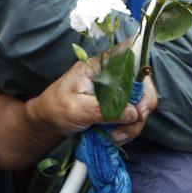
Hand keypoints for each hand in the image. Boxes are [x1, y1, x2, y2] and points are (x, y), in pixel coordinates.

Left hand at [29, 59, 152, 139]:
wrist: (49, 120)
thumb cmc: (57, 108)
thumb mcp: (76, 109)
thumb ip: (103, 110)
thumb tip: (133, 113)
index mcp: (99, 66)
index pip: (128, 55)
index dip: (142, 69)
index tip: (142, 92)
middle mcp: (111, 75)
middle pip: (142, 84)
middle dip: (142, 107)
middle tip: (132, 125)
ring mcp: (115, 90)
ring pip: (140, 102)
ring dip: (135, 123)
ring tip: (117, 137)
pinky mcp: (116, 104)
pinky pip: (133, 114)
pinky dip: (130, 127)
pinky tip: (117, 136)